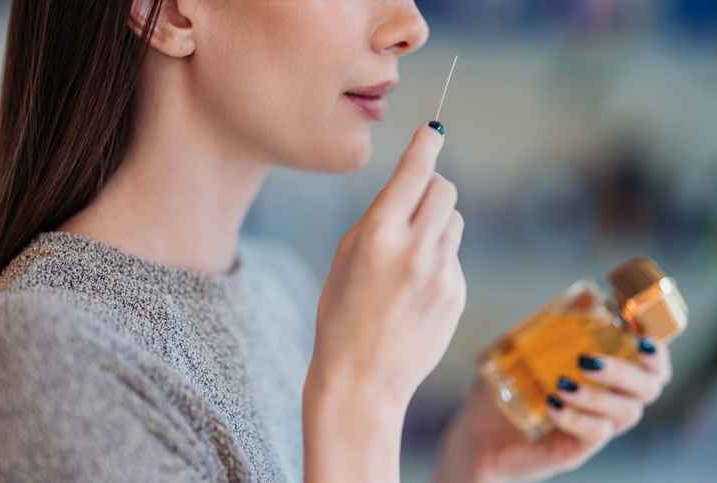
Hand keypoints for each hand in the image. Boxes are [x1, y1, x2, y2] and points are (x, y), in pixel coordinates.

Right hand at [303, 123, 466, 482]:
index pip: (414, 172)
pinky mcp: (457, 295)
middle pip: (445, 189)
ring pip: (454, 222)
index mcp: (378, 234)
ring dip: (437, 225)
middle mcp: (415, 249)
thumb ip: (378, 218)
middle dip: (431, 188)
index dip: (424, 146)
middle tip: (414, 204)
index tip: (432, 132)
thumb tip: (408, 190)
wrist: (361, 381)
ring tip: (410, 257)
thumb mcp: (346, 257)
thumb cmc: (340, 316)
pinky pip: (454, 258)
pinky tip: (416, 290)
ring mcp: (442, 274)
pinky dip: (439, 261)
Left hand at [431, 339, 671, 482]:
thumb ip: (557, 324)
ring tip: (562, 381)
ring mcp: (593, 430)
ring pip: (624, 413)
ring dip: (597, 394)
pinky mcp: (574, 450)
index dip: (658, 356)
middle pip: (648, 390)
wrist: (476, 435)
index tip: (643, 339)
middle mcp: (607, 406)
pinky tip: (553, 404)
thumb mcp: (527, 351)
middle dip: (627, 371)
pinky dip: (577, 417)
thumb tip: (588, 294)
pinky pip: (593, 436)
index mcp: (605, 381)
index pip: (651, 370)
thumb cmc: (507, 390)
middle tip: (589, 359)